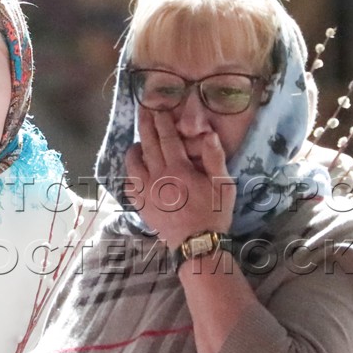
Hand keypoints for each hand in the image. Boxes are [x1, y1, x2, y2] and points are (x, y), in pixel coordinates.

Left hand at [123, 107, 232, 250]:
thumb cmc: (214, 212)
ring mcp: (147, 193)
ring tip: (138, 143)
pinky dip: (130, 175)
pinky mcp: (142, 206)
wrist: (198, 244)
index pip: (167, 138)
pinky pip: (130, 186)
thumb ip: (214, 158)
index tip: (158, 108)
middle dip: (145, 125)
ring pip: (133, 164)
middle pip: (147, 145)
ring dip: (135, 149)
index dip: (162, 121)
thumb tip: (208, 133)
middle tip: (142, 110)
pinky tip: (136, 172)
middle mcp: (158, 177)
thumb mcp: (223, 184)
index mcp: (178, 169)